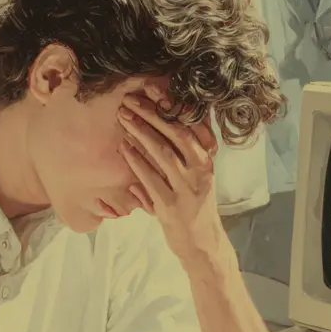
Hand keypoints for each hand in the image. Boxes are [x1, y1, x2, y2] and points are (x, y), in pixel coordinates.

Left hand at [118, 89, 224, 261]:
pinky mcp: (169, 206)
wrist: (202, 241)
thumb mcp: (200, 172)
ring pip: (162, 154)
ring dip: (140, 133)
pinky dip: (136, 162)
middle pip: (176, 135)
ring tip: (123, 117)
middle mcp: (200, 171)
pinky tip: (124, 148)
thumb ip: (192, 147)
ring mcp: (185, 188)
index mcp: (207, 159)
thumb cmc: (196, 202)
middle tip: (130, 99)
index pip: (190, 126)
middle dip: (152, 115)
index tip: (153, 89)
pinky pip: (150, 178)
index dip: (172, 106)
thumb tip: (182, 114)